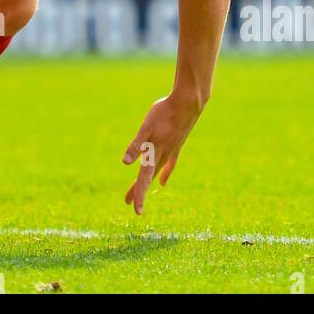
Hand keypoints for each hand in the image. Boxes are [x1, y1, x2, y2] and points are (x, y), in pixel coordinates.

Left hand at [122, 93, 201, 215]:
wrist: (188, 102)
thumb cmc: (164, 112)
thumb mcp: (147, 127)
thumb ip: (136, 144)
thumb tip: (125, 162)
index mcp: (155, 152)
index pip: (144, 178)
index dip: (138, 194)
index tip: (136, 211)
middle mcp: (164, 155)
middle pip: (148, 176)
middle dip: (137, 190)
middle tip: (127, 202)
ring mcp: (172, 151)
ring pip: (158, 171)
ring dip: (148, 181)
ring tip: (140, 191)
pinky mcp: (177, 144)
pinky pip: (170, 164)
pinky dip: (165, 173)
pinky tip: (163, 182)